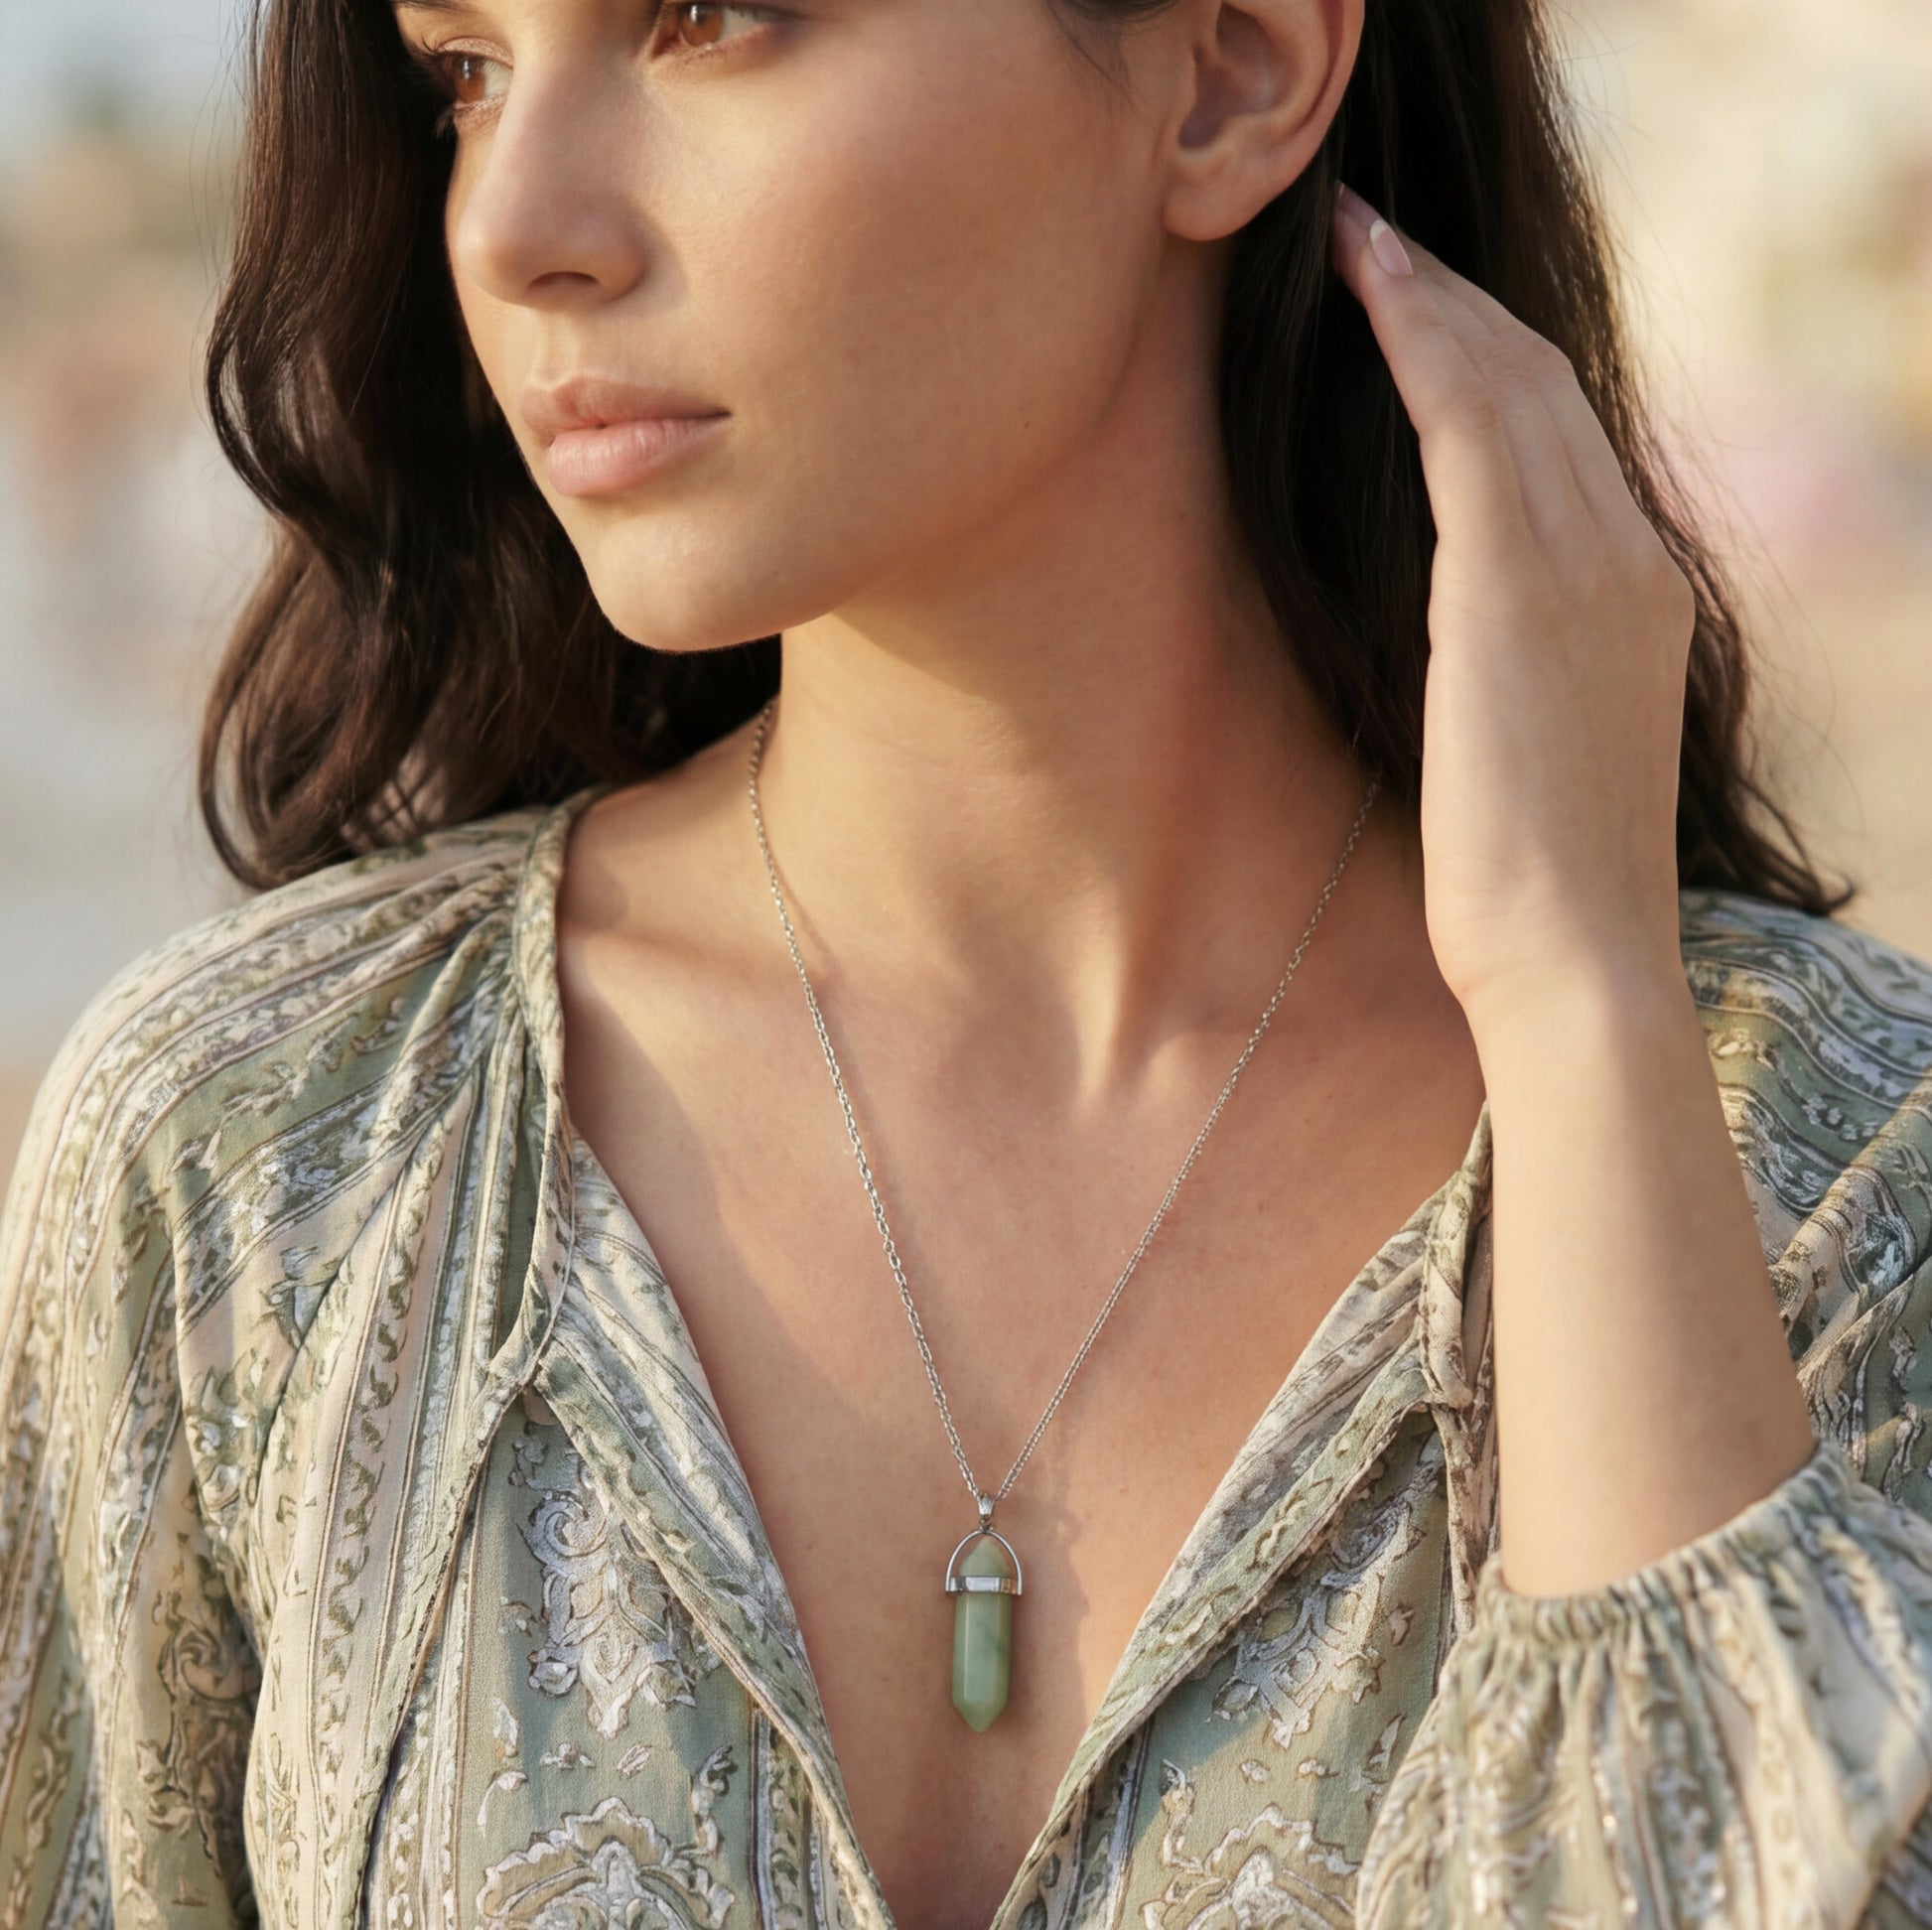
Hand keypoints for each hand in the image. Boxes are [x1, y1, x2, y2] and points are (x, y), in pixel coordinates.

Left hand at [1329, 181, 1698, 1034]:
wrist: (1572, 962)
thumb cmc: (1528, 890)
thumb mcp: (1526, 750)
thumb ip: (1503, 666)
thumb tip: (1439, 637)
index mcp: (1638, 598)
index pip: (1563, 440)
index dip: (1487, 358)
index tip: (1417, 311)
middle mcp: (1630, 560)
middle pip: (1542, 385)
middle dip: (1456, 302)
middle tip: (1373, 241)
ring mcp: (1589, 565)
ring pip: (1507, 381)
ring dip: (1428, 297)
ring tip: (1356, 239)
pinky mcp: (1520, 586)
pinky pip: (1468, 423)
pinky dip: (1417, 343)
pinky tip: (1365, 290)